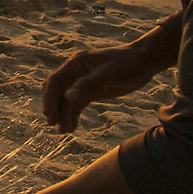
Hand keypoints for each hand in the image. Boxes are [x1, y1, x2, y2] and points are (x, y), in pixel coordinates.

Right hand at [41, 38, 168, 131]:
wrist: (144, 62)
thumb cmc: (128, 64)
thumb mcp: (109, 75)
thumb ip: (88, 85)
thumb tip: (68, 98)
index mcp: (76, 64)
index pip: (55, 82)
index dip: (49, 99)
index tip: (48, 115)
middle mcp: (76, 72)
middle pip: (56, 91)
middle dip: (53, 107)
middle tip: (53, 124)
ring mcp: (83, 82)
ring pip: (66, 100)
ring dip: (63, 115)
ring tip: (64, 131)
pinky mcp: (91, 90)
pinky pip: (76, 104)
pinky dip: (72, 115)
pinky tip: (72, 127)